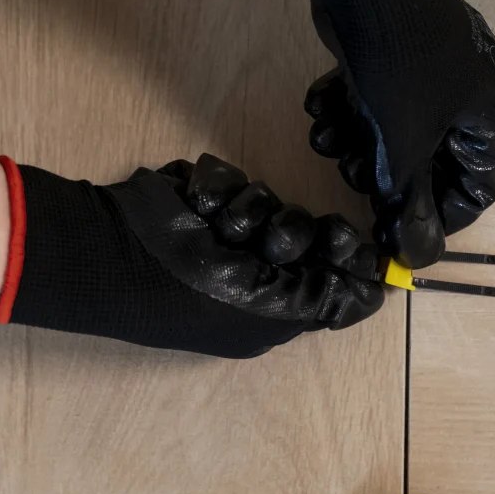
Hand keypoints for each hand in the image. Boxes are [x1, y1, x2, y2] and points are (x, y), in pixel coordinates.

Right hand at [0, 153, 385, 358]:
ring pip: (275, 201)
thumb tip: (378, 293)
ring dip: (248, 214)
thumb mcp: (262, 314)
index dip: (344, 257)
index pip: (332, 276)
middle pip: (310, 234)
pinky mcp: (208, 198)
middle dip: (291, 234)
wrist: (116, 252)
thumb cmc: (186, 297)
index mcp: (274, 308)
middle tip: (272, 240)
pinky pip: (238, 178)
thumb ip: (323, 300)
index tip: (345, 243)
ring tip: (218, 230)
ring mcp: (231, 231)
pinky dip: (217, 192)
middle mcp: (257, 270)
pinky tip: (197, 207)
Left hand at [257, 0, 494, 267]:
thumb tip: (418, 258)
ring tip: (328, 137)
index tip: (397, 229)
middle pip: (432, 160)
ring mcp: (435, 67)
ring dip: (357, 141)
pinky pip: (380, 94)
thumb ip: (408, 202)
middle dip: (385, 172)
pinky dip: (350, 106)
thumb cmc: (400, 66)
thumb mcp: (402, 145)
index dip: (436, 216)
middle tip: (352, 174)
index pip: (478, 188)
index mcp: (491, 116)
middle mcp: (472, 93)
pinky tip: (323, 105)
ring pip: (399, 128)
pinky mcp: (399, 49)